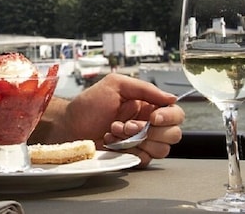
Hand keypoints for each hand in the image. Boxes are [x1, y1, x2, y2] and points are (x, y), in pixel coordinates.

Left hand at [42, 73, 184, 166]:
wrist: (69, 126)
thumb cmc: (88, 104)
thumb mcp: (115, 85)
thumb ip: (144, 88)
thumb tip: (172, 98)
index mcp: (147, 105)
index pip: (175, 113)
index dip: (169, 117)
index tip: (152, 118)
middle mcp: (148, 124)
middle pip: (173, 134)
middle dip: (148, 130)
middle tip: (125, 125)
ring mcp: (141, 142)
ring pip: (161, 148)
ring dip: (136, 140)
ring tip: (114, 131)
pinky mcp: (132, 156)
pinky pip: (146, 159)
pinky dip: (130, 151)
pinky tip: (113, 142)